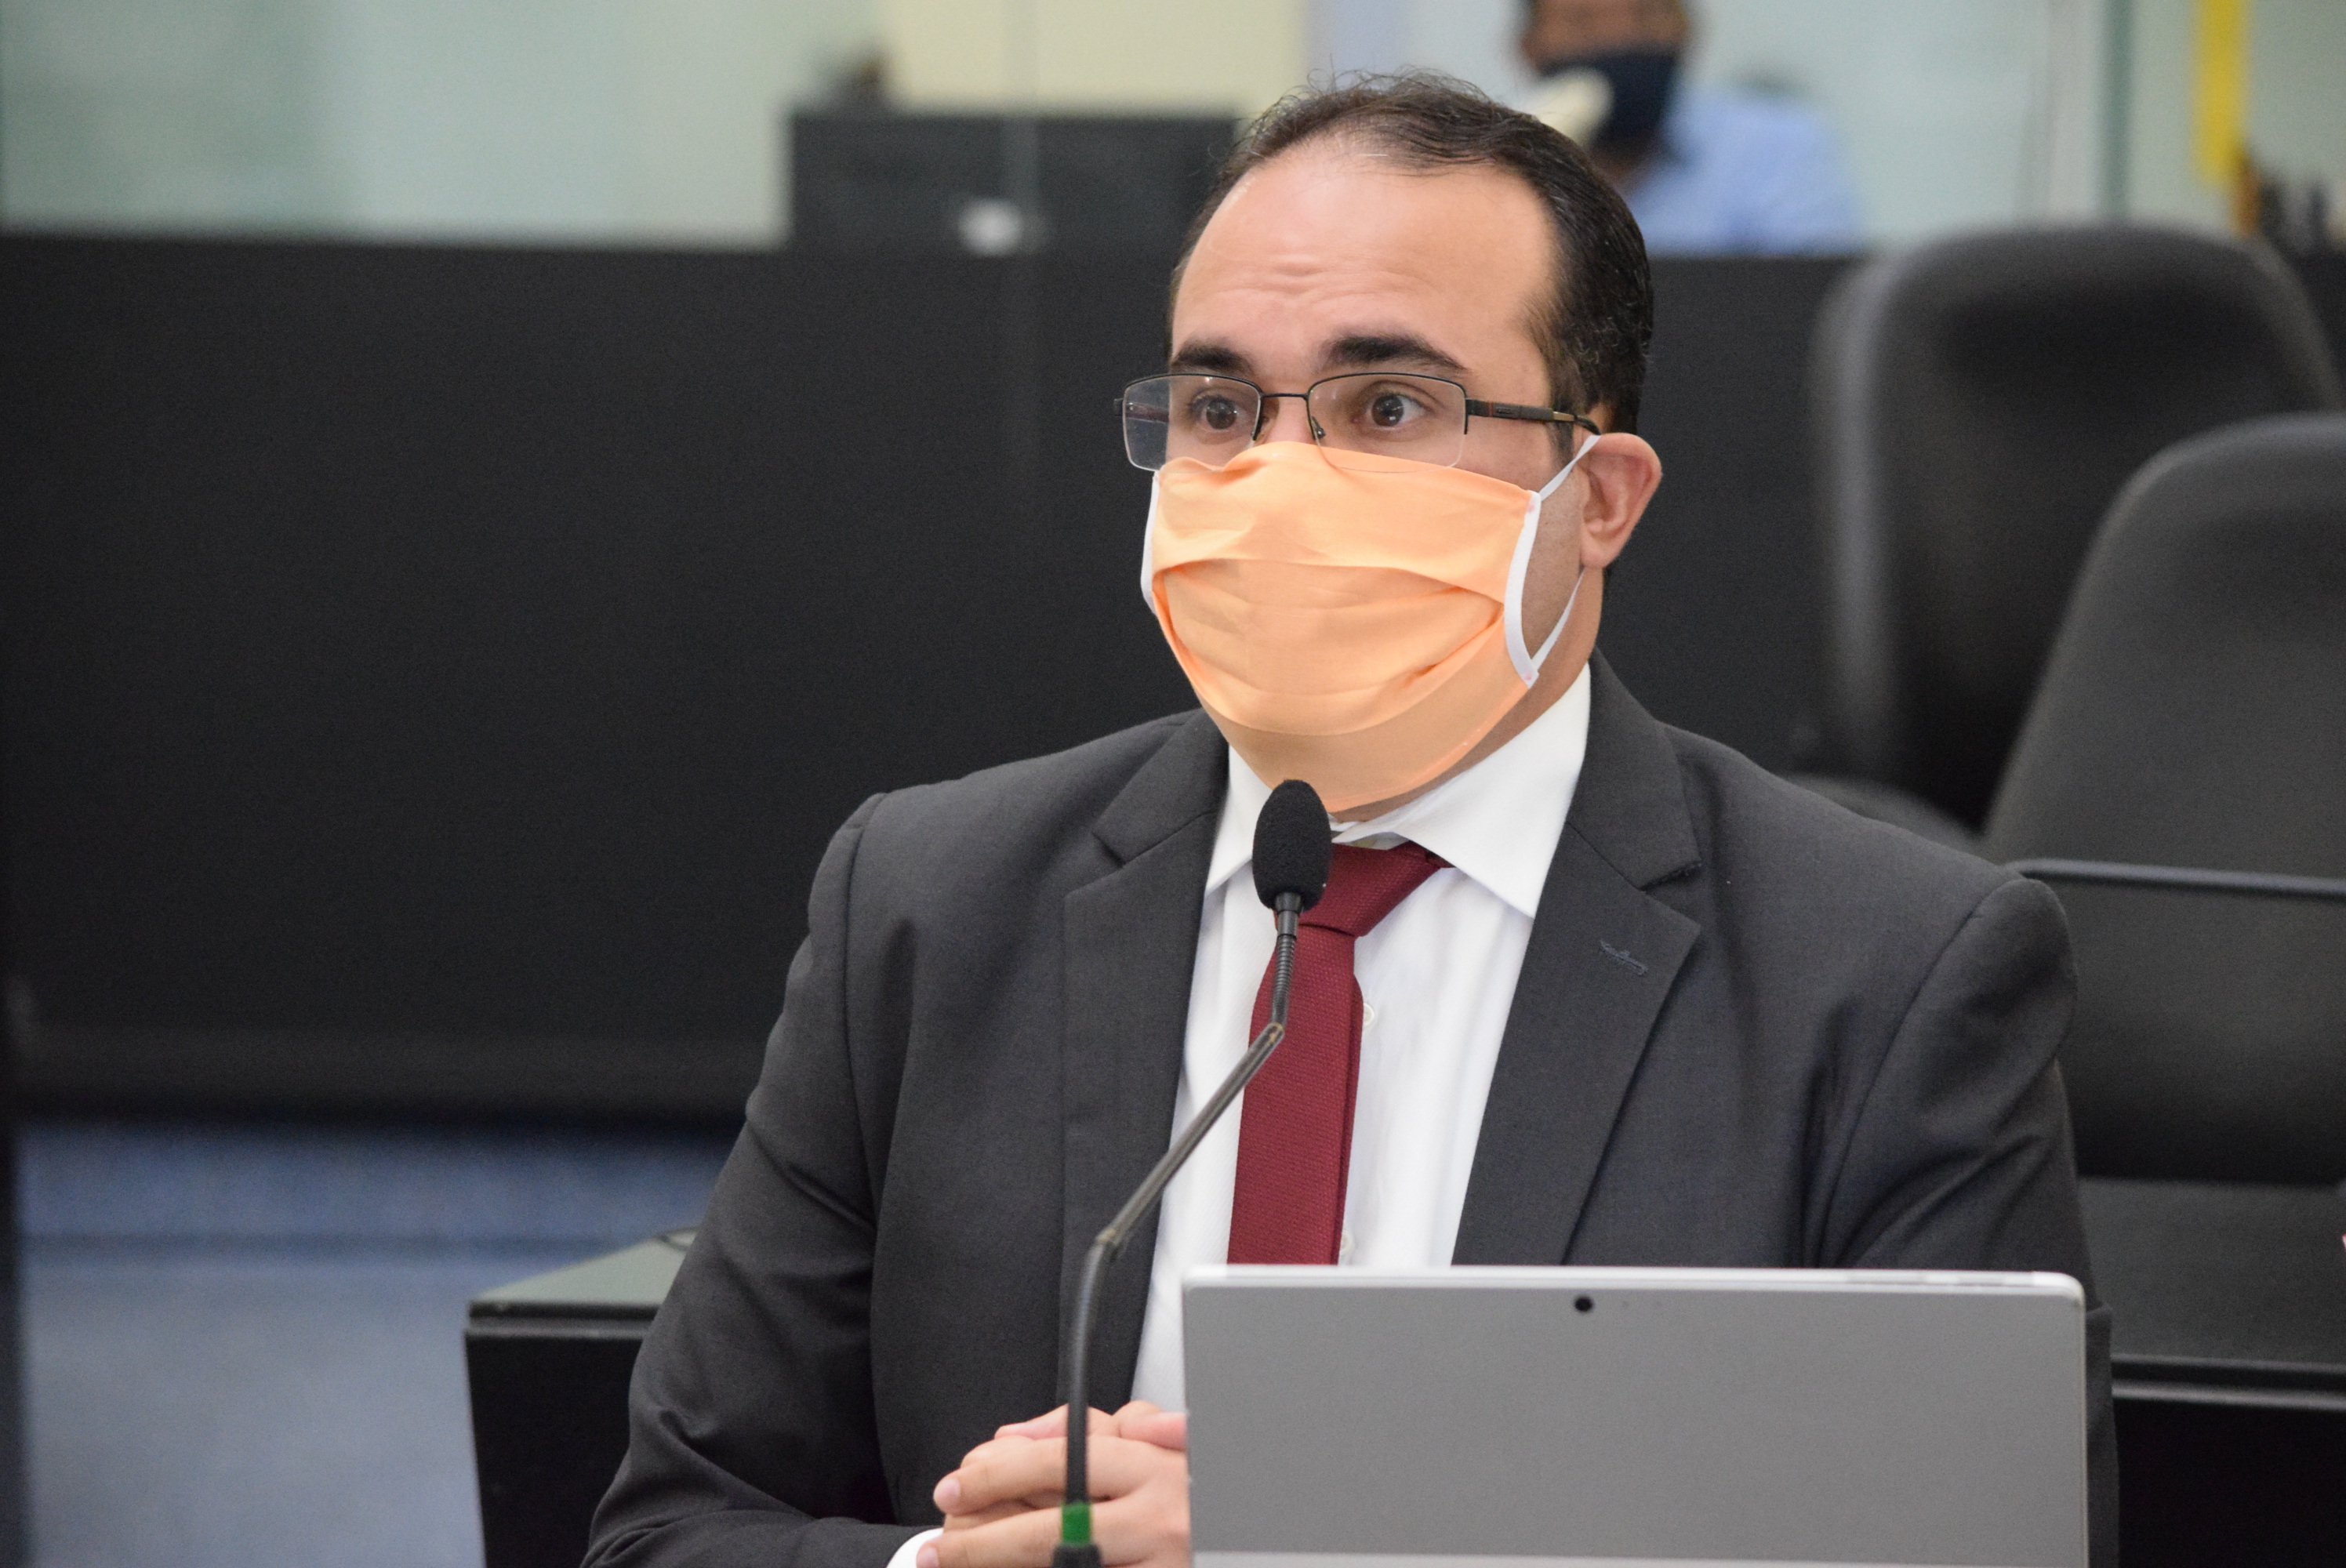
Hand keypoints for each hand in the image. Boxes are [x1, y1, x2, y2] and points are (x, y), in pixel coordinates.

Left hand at [926, 1402, 1189, 1567]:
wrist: (1264, 1541)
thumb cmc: (1202, 1490)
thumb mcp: (1157, 1441)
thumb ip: (1095, 1430)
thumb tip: (1015, 1437)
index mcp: (1156, 1466)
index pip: (1061, 1459)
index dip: (997, 1471)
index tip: (957, 1482)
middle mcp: (1158, 1519)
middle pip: (1051, 1529)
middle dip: (982, 1541)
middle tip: (939, 1545)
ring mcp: (1157, 1564)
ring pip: (1061, 1562)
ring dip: (1002, 1565)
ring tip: (956, 1567)